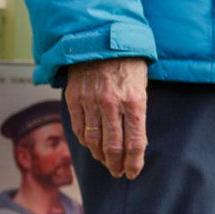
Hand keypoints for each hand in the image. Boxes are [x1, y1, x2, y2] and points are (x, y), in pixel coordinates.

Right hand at [65, 57, 149, 178]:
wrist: (101, 40)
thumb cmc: (127, 64)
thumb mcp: (141, 86)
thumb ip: (136, 113)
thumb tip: (134, 143)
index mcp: (134, 101)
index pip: (135, 141)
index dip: (134, 161)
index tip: (133, 172)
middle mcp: (111, 104)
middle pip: (113, 146)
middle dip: (116, 164)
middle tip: (118, 173)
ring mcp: (90, 101)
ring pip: (93, 140)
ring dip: (100, 156)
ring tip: (105, 162)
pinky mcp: (74, 98)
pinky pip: (77, 127)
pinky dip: (84, 141)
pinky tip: (90, 146)